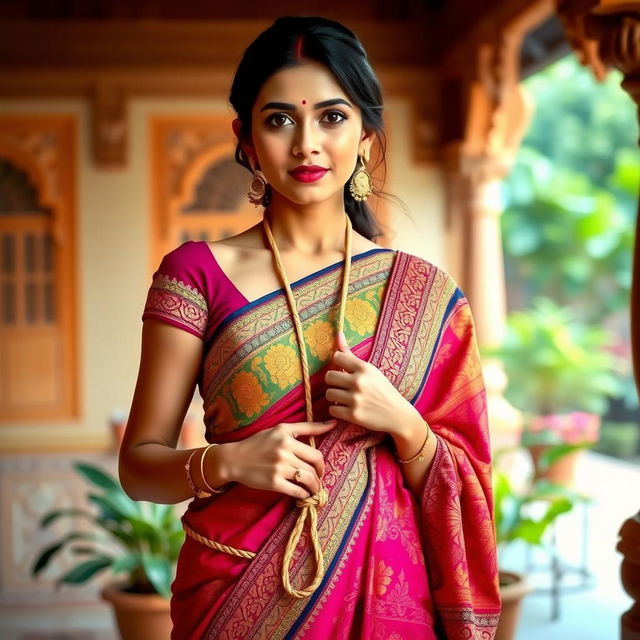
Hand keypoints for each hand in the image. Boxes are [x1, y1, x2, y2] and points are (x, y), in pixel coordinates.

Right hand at [218, 419, 336, 499]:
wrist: (234, 459)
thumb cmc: (258, 443)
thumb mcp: (280, 429)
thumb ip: (306, 427)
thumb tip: (332, 424)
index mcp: (287, 437)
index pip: (316, 453)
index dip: (322, 464)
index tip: (321, 469)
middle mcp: (285, 451)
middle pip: (314, 467)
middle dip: (320, 476)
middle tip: (317, 480)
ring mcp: (279, 468)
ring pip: (308, 480)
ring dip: (314, 487)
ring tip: (312, 489)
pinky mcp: (273, 483)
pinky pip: (296, 491)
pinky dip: (303, 494)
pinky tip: (302, 494)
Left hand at [324, 332, 416, 437]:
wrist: (398, 415)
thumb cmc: (383, 390)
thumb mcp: (371, 370)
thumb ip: (350, 354)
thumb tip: (338, 334)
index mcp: (365, 368)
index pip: (337, 357)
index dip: (337, 364)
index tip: (343, 370)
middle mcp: (359, 382)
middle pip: (329, 376)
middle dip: (334, 382)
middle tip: (342, 386)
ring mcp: (356, 399)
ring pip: (329, 394)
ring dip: (335, 396)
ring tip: (344, 398)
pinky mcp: (353, 415)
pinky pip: (332, 409)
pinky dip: (337, 410)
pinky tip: (346, 408)